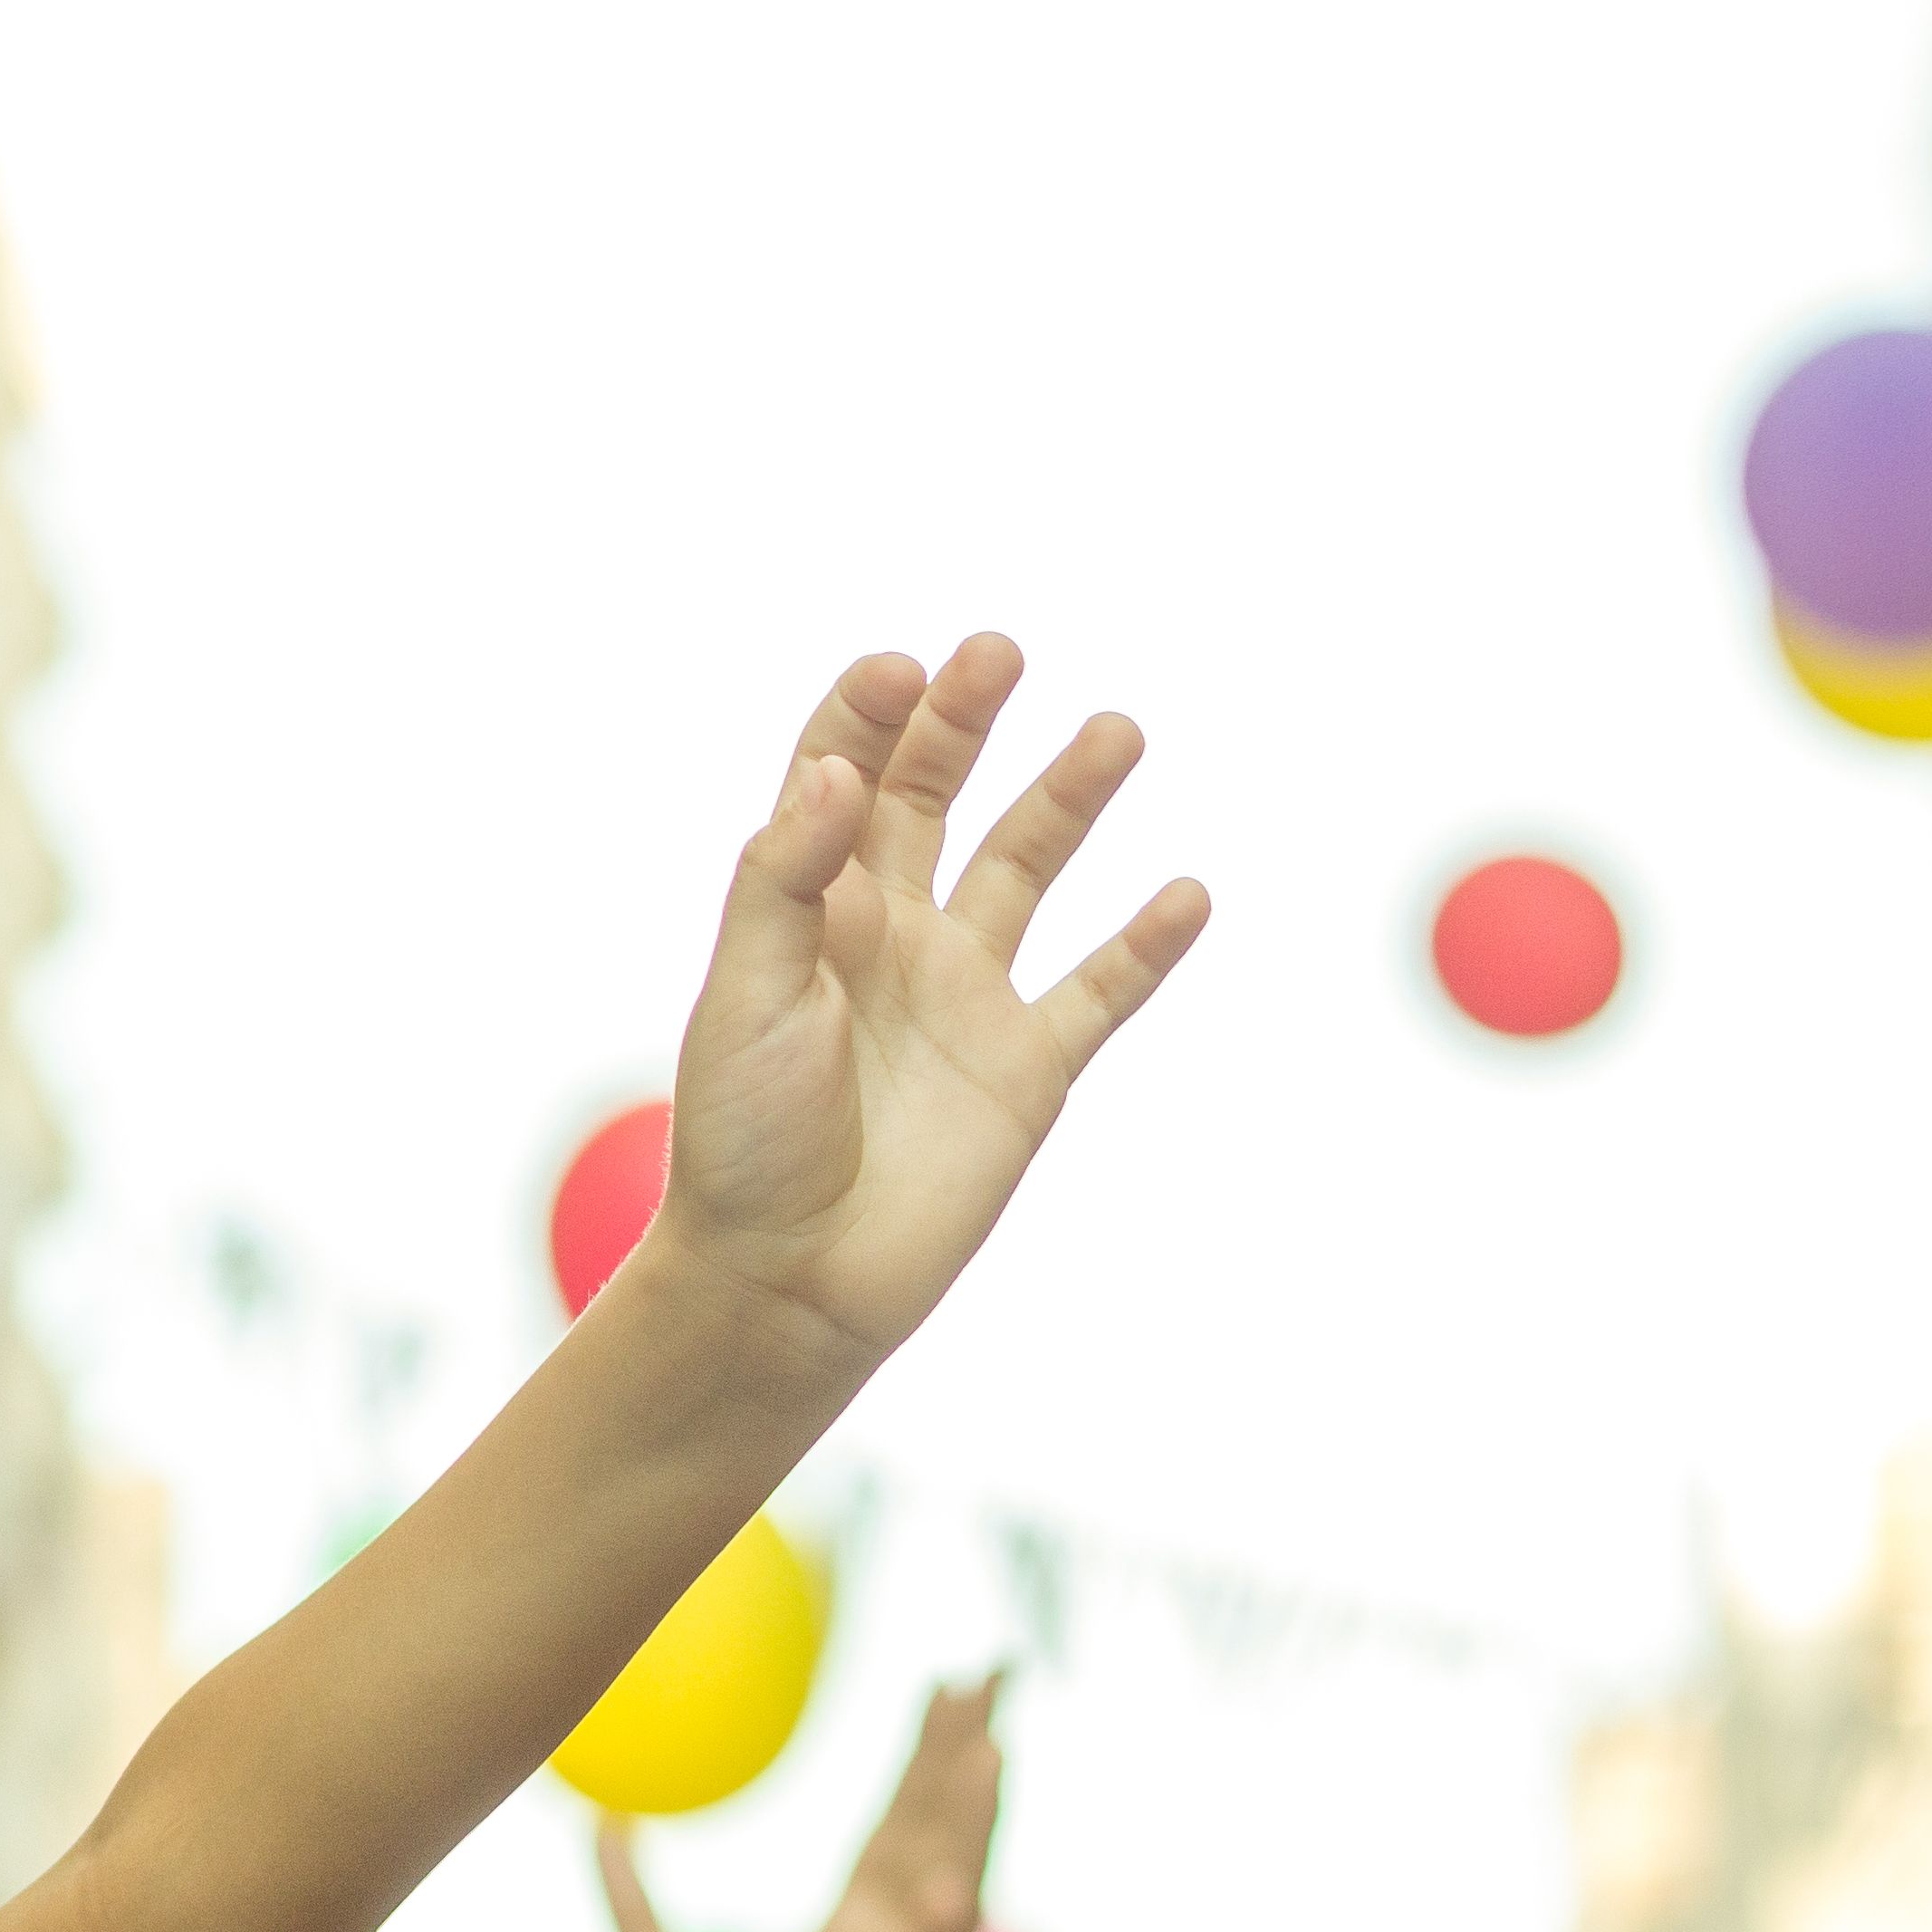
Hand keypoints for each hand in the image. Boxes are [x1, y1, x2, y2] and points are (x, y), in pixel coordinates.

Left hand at [603, 1681, 1002, 1931]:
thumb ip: (639, 1916)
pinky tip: (944, 1903)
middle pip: (933, 1849)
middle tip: (997, 1674)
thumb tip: (607, 1824)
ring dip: (966, 1840)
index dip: (920, 1761)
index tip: (950, 1683)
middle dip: (964, 1767)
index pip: (890, 1833)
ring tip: (991, 1756)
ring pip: (943, 1920)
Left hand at [646, 639, 1207, 1372]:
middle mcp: (890, 934)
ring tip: (1116, 729)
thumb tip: (835, 771)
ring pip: (1028, 868)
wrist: (789, 1279)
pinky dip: (1146, 945)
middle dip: (964, 721)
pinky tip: (1187, 892)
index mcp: (809, 908)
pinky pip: (1099, 990)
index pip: (839, 777)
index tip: (902, 668)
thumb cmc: (743, 1138)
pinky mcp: (1026, 1067)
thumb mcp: (744, 995)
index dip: (866, 715)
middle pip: (933, 795)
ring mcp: (964, 995)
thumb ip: (784, 880)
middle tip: (1000, 652)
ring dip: (1069, 797)